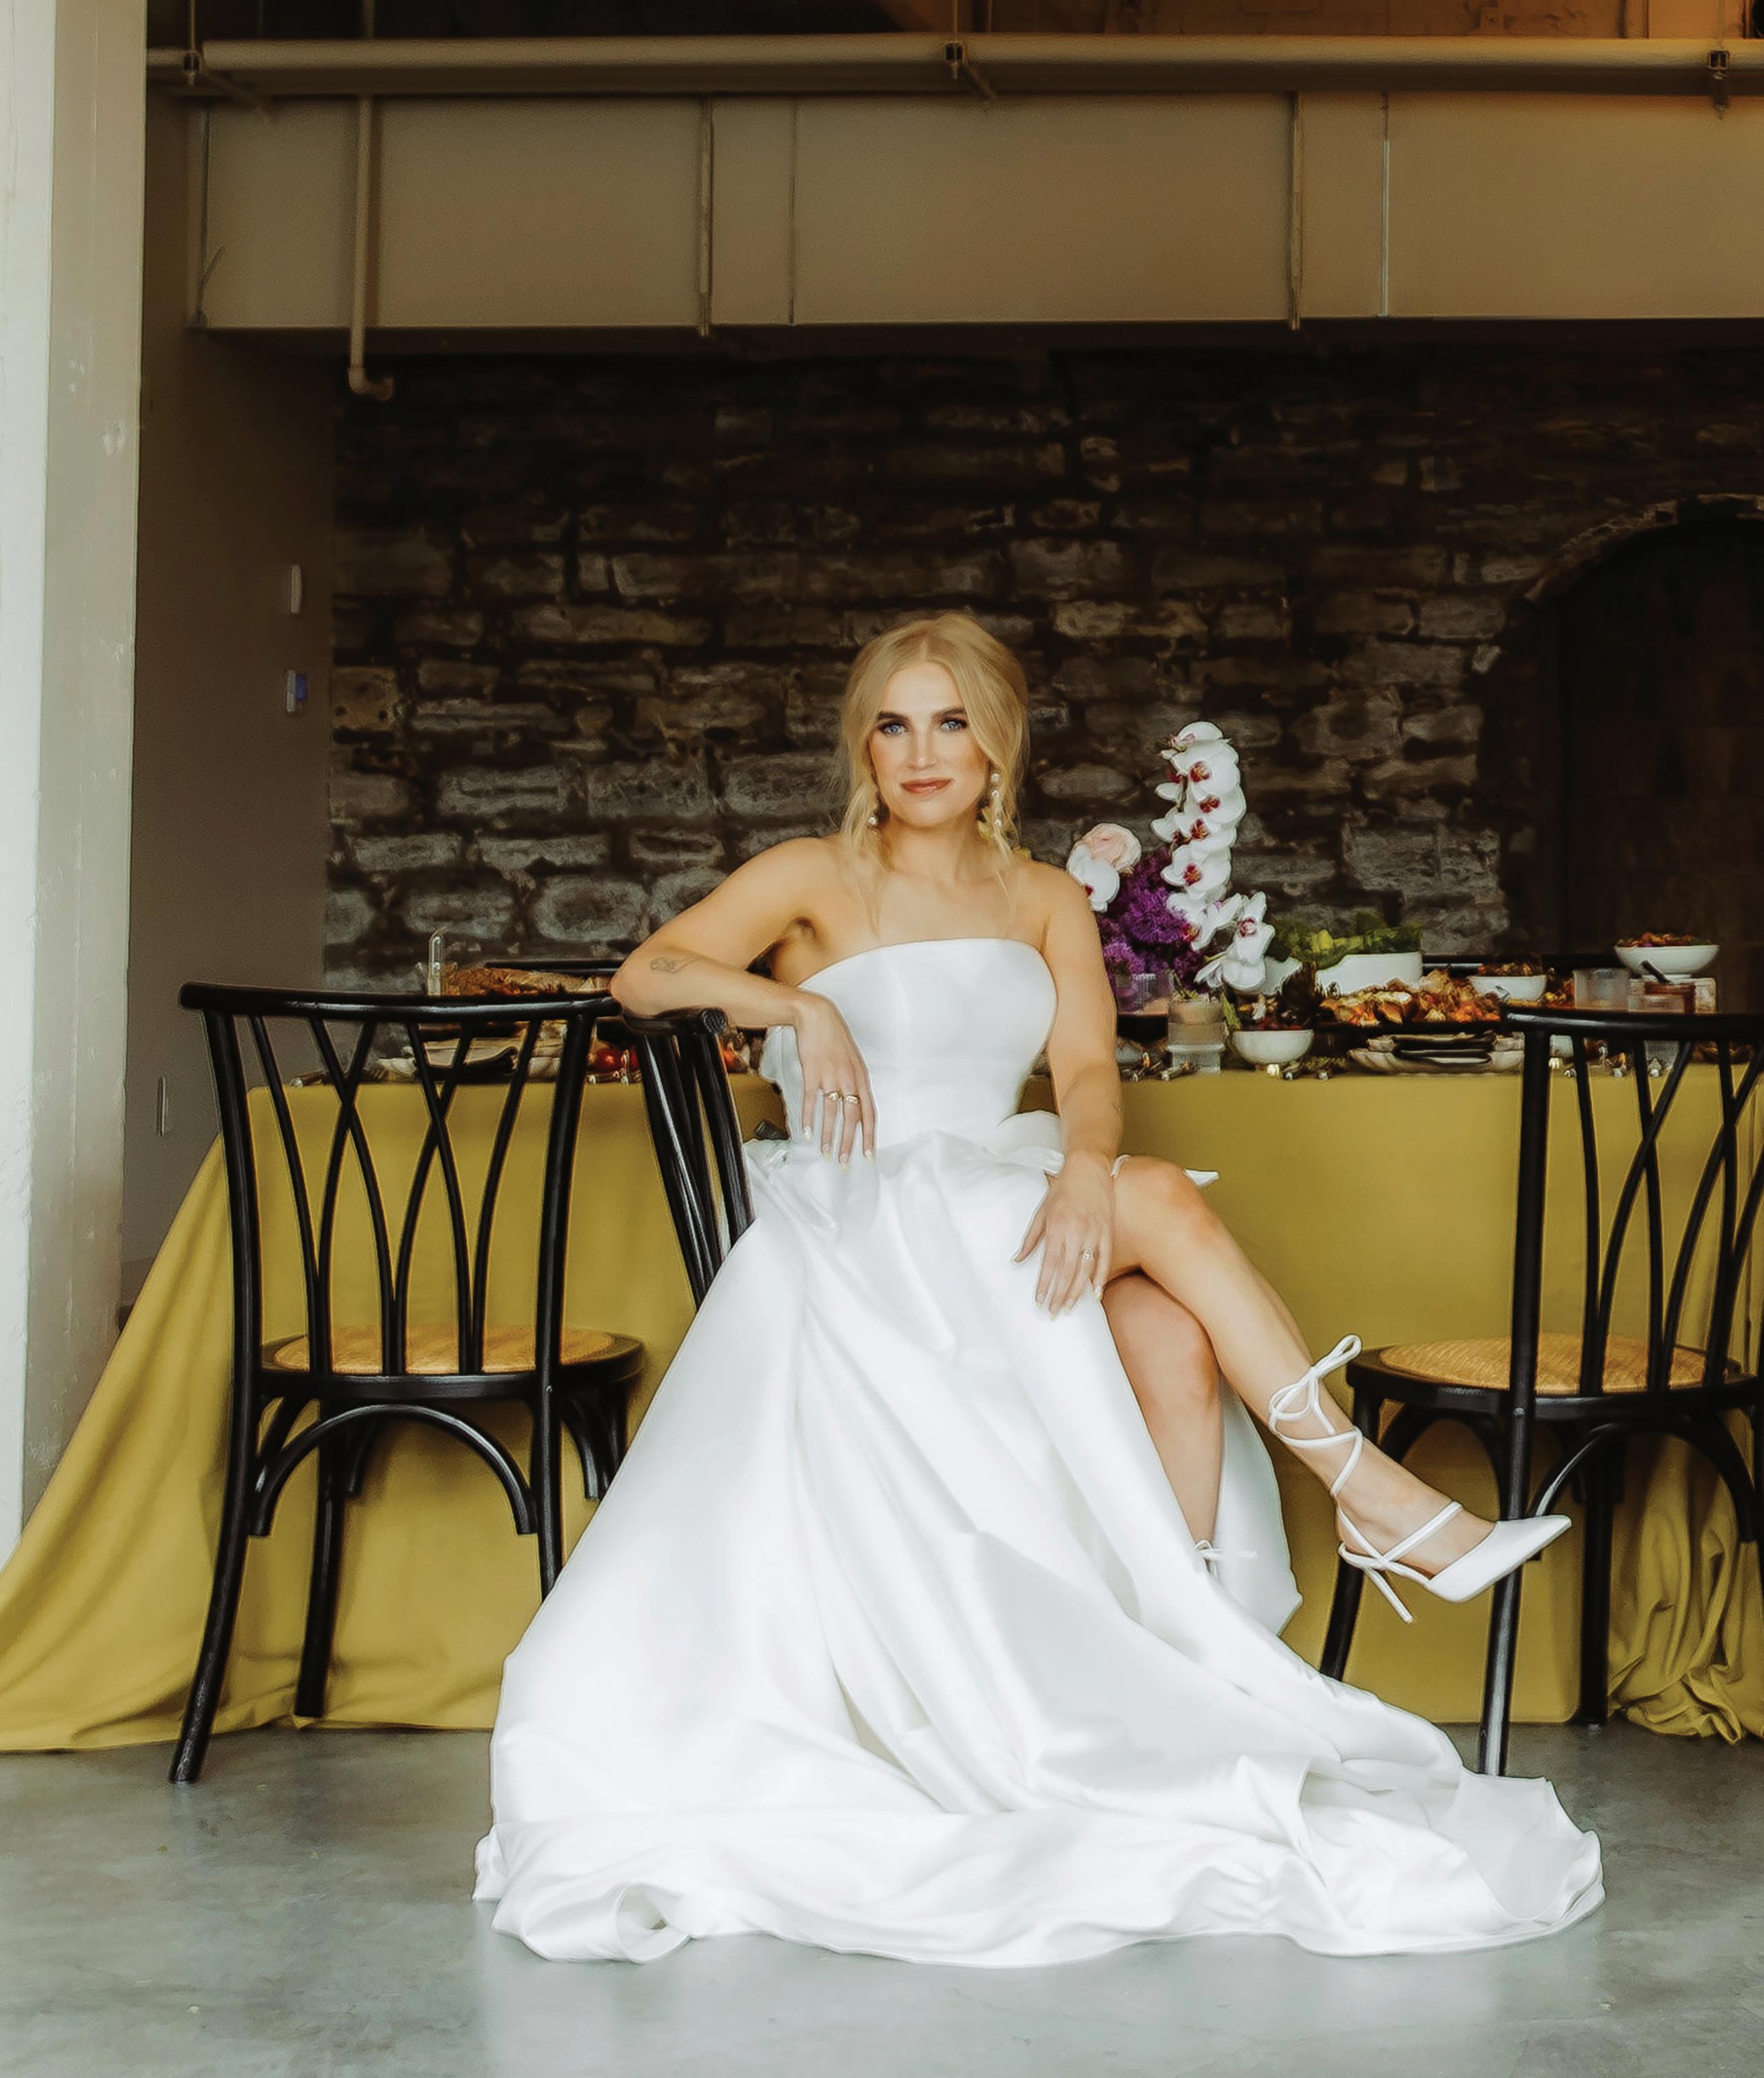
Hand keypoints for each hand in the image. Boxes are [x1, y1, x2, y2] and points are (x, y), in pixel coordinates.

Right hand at [790, 994, 875, 1162]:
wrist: (816, 1016)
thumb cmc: (834, 1037)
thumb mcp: (852, 1060)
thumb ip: (854, 1081)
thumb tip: (854, 1103)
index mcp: (861, 1077)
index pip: (870, 1112)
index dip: (870, 1135)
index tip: (868, 1154)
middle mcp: (850, 1078)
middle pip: (853, 1117)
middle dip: (849, 1143)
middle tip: (845, 1161)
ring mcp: (831, 1076)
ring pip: (832, 1113)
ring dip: (829, 1135)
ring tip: (826, 1151)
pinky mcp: (813, 1072)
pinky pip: (811, 1101)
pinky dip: (808, 1118)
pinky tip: (806, 1132)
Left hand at [1013, 1151, 1113, 1313]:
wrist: (1088, 1168)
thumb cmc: (1062, 1189)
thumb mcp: (1041, 1211)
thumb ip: (1031, 1238)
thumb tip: (1017, 1259)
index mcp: (1057, 1227)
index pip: (1050, 1263)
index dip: (1044, 1284)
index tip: (1039, 1300)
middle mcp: (1076, 1232)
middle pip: (1067, 1271)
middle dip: (1058, 1294)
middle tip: (1053, 1312)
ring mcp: (1094, 1232)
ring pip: (1086, 1269)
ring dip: (1076, 1291)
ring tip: (1068, 1307)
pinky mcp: (1107, 1231)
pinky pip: (1105, 1259)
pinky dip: (1100, 1278)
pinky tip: (1094, 1293)